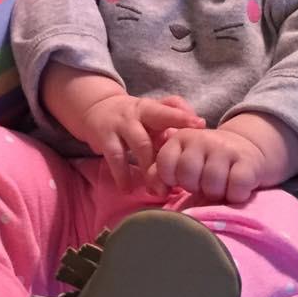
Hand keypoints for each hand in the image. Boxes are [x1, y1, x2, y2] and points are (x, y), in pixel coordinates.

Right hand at [81, 94, 202, 191]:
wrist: (97, 109)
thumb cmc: (134, 117)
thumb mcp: (152, 112)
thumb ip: (175, 115)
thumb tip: (200, 125)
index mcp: (152, 107)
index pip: (171, 106)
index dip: (184, 116)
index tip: (200, 125)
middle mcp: (138, 112)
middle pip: (156, 124)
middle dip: (171, 144)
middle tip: (182, 172)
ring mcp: (121, 124)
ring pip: (140, 144)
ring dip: (150, 168)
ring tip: (157, 191)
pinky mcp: (105, 137)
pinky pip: (115, 157)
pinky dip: (122, 174)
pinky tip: (127, 189)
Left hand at [151, 127, 264, 202]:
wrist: (244, 148)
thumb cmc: (205, 163)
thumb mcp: (181, 162)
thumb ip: (161, 174)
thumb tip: (157, 191)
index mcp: (181, 138)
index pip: (165, 162)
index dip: (170, 178)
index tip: (178, 182)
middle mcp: (202, 138)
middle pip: (187, 172)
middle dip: (193, 186)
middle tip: (201, 186)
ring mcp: (226, 148)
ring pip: (212, 181)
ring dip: (215, 193)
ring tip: (218, 188)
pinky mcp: (248, 160)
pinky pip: (237, 186)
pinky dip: (235, 195)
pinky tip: (234, 191)